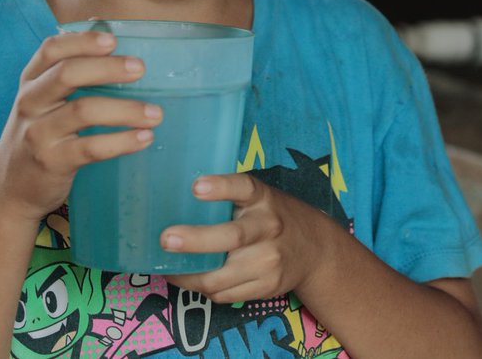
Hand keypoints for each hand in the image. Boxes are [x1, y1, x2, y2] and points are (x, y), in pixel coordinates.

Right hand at [0, 30, 160, 222]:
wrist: (10, 189)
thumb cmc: (39, 136)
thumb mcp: (42, 102)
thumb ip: (67, 75)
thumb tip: (113, 42)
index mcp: (32, 81)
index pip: (51, 50)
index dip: (82, 41)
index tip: (112, 39)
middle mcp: (30, 102)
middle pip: (67, 74)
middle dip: (107, 68)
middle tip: (140, 68)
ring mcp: (38, 133)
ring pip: (83, 111)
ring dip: (125, 109)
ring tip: (155, 113)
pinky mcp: (51, 162)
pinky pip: (91, 148)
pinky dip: (121, 141)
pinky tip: (144, 138)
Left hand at [161, 174, 331, 302]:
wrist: (316, 249)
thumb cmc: (273, 217)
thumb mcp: (258, 198)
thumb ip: (229, 197)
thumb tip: (174, 198)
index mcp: (262, 198)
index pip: (243, 187)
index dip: (220, 186)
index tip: (196, 187)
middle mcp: (268, 227)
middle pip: (231, 237)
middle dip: (195, 240)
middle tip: (166, 240)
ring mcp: (269, 260)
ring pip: (220, 277)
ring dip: (188, 276)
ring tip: (169, 268)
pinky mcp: (267, 285)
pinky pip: (224, 294)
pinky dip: (203, 289)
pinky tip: (192, 279)